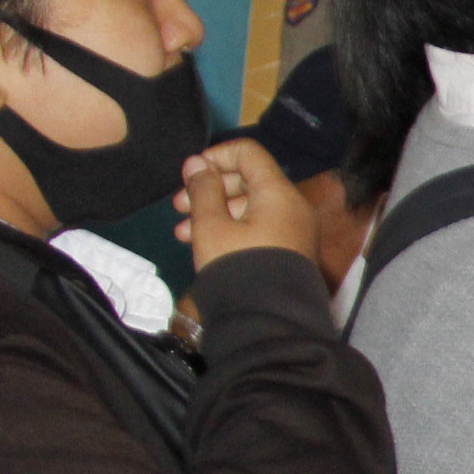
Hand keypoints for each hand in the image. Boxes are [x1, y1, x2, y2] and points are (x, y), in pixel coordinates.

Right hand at [175, 139, 320, 271]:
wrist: (268, 320)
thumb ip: (202, 190)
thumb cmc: (236, 266)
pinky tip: (202, 244)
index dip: (216, 157)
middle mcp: (293, 205)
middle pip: (249, 180)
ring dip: (214, 213)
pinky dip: (232, 229)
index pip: (249, 153)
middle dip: (210, 189)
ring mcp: (295, 229)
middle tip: (178, 206)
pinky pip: (260, 227)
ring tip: (182, 232)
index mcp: (278, 191)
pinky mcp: (290, 250)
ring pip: (250, 207)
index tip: (190, 174)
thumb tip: (198, 163)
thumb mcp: (210, 226)